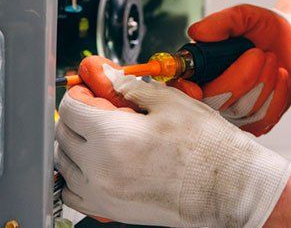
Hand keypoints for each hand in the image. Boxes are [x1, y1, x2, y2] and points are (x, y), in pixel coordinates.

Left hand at [55, 65, 290, 226]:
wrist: (227, 188)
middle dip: (75, 116)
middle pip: (63, 135)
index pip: (71, 109)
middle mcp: (99, 169)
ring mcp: (102, 194)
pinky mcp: (110, 210)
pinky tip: (97, 163)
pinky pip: (73, 193)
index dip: (80, 93)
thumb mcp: (171, 103)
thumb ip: (132, 89)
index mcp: (112, 138)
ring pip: (63, 165)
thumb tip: (112, 79)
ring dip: (73, 144)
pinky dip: (76, 175)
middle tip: (98, 106)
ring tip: (98, 134)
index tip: (90, 89)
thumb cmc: (207, 149)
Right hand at [187, 4, 290, 134]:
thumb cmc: (263, 31)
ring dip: (265, 79)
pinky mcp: (256, 125)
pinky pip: (265, 116)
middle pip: (216, 102)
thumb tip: (197, 33)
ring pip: (244, 109)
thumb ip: (222, 22)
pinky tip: (279, 76)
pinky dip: (278, 92)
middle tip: (258, 53)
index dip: (183, 94)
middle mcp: (211, 97)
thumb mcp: (244, 16)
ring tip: (270, 59)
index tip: (195, 88)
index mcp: (199, 70)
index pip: (179, 90)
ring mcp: (233, 115)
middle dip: (242, 77)